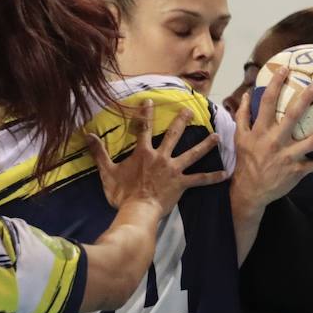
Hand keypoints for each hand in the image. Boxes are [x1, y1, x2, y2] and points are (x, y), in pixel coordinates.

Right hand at [88, 100, 225, 217]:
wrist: (137, 211)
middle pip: (174, 135)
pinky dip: (212, 177)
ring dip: (205, 145)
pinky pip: (199, 180)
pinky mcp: (181, 184)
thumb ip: (99, 153)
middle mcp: (161, 157)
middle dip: (182, 121)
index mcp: (143, 153)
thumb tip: (87, 135)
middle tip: (190, 110)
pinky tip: (224, 174)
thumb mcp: (107, 172)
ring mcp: (173, 170)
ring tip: (216, 136)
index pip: (144, 128)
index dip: (146, 114)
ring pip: (192, 154)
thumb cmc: (121, 194)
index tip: (150, 101)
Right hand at [231, 74, 312, 217]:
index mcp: (260, 131)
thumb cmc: (246, 161)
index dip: (276, 84)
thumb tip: (246, 94)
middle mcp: (275, 141)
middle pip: (293, 116)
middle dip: (305, 99)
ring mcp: (288, 156)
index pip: (267, 103)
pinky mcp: (296, 171)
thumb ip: (243, 115)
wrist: (249, 191)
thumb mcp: (239, 137)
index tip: (285, 69)